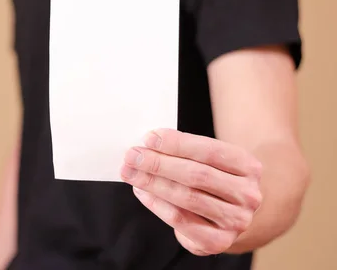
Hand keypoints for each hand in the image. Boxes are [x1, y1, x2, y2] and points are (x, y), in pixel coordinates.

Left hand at [120, 128, 262, 255]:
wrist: (231, 212)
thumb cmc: (214, 177)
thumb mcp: (209, 159)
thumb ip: (185, 151)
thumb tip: (148, 145)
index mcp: (249, 167)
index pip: (209, 151)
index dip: (177, 144)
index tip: (149, 138)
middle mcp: (248, 195)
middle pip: (196, 176)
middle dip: (159, 164)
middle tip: (132, 156)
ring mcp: (236, 221)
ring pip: (186, 198)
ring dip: (153, 183)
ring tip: (130, 172)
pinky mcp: (218, 241)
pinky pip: (180, 220)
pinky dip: (156, 204)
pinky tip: (141, 191)